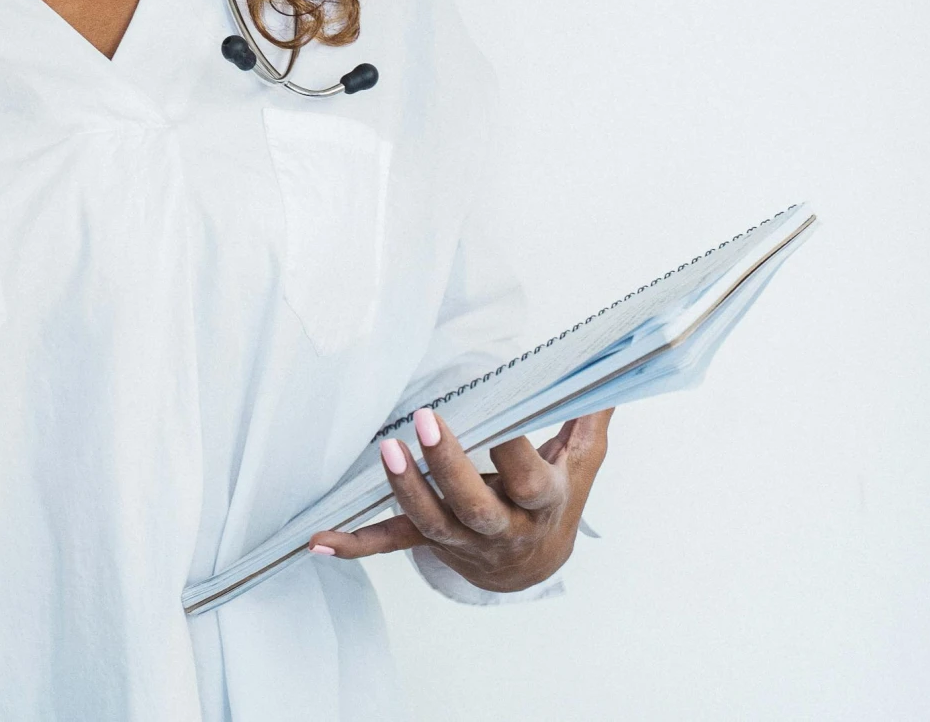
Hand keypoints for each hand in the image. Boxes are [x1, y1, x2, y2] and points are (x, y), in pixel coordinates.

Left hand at [309, 407, 610, 592]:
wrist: (534, 566)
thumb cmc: (556, 500)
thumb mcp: (583, 461)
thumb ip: (590, 414)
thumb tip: (611, 364)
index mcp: (541, 502)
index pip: (528, 479)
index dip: (513, 452)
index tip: (500, 414)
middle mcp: (501, 528)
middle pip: (475, 507)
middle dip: (450, 467)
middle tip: (427, 419)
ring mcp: (462, 541)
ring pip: (431, 523)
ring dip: (405, 490)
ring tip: (387, 449)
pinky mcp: (432, 544)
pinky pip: (392, 544)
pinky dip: (355, 544)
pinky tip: (318, 541)